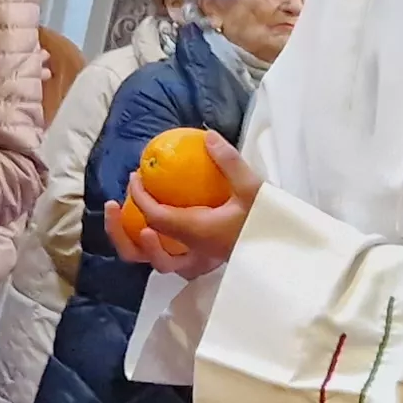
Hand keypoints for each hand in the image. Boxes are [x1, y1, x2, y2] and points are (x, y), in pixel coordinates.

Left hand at [114, 132, 257, 280]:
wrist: (288, 258)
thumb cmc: (270, 224)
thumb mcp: (253, 188)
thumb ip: (229, 162)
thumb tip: (207, 136)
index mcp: (196, 234)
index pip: (155, 217)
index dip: (139, 196)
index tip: (135, 176)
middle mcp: (190, 255)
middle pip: (141, 254)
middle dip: (120, 231)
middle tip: (114, 205)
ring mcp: (195, 264)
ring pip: (152, 263)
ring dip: (135, 243)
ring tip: (125, 219)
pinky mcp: (203, 266)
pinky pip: (170, 261)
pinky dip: (156, 247)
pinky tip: (154, 228)